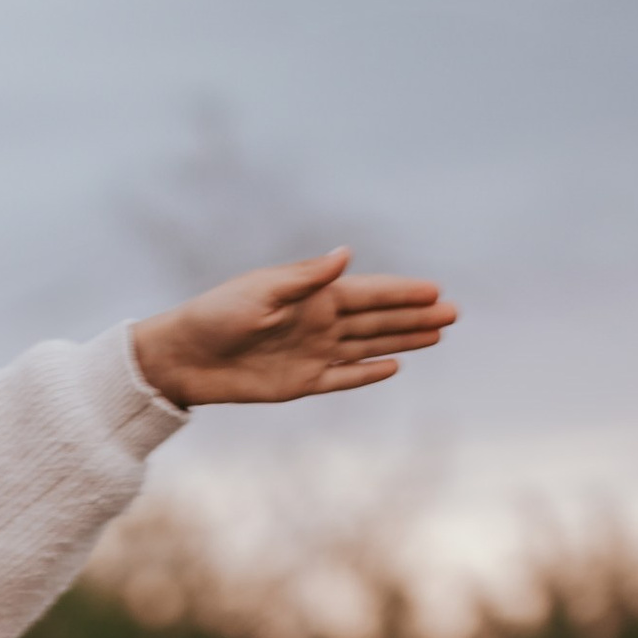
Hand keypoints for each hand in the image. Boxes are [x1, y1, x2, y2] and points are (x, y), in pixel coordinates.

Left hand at [129, 251, 454, 408]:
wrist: (183, 357)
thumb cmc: (216, 315)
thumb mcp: (261, 291)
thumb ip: (307, 277)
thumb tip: (346, 254)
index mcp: (312, 296)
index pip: (369, 293)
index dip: (403, 292)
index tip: (436, 290)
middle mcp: (318, 323)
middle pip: (377, 320)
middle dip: (415, 316)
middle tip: (454, 314)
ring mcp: (311, 354)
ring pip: (368, 347)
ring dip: (402, 341)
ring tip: (437, 336)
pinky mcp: (300, 383)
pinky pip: (342, 378)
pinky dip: (366, 374)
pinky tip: (393, 367)